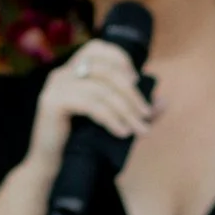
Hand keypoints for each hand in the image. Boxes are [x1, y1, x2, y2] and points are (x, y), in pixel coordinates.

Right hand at [27, 40, 155, 171]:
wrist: (51, 167)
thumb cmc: (79, 143)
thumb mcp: (111, 122)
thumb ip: (135, 111)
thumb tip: (163, 102)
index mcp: (71, 71)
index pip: (96, 48)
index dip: (120, 59)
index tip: (136, 81)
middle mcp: (61, 74)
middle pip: (105, 70)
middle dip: (131, 92)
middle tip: (146, 114)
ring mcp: (55, 86)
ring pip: (100, 89)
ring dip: (125, 109)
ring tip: (139, 129)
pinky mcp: (52, 102)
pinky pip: (90, 104)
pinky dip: (111, 118)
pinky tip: (122, 132)